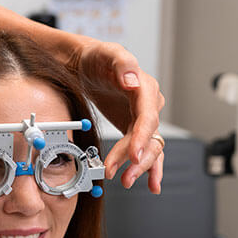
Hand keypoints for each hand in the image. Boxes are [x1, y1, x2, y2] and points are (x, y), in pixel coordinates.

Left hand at [71, 40, 165, 193]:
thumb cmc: (98, 57)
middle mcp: (148, 105)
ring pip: (148, 147)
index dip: (141, 138)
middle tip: (123, 175)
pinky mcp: (133, 127)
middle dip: (137, 158)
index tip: (134, 155)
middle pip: (149, 137)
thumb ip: (122, 65)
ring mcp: (141, 117)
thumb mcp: (108, 54)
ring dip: (140, 166)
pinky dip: (149, 167)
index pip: (147, 117)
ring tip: (126, 180)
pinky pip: (144, 149)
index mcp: (145, 88)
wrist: (86, 63)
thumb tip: (132, 81)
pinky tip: (151, 183)